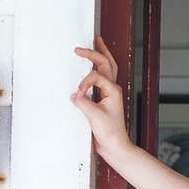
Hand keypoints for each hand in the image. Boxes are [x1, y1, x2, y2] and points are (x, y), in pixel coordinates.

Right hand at [71, 36, 130, 157]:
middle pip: (106, 63)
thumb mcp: (94, 117)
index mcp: (113, 90)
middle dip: (94, 52)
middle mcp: (113, 89)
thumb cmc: (110, 133)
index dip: (84, 83)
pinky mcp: (104, 99)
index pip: (95, 77)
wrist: (115, 146)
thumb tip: (73, 94)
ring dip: (102, 54)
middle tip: (80, 48)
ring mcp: (110, 93)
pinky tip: (92, 64)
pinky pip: (101, 78)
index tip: (78, 94)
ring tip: (97, 41)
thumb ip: (82, 103)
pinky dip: (97, 67)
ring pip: (108, 68)